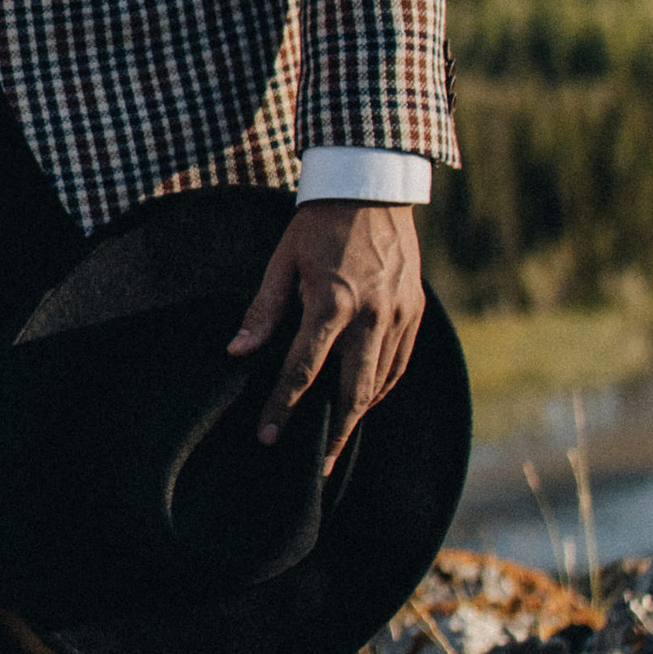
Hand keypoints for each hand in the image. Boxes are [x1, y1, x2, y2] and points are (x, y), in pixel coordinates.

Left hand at [228, 200, 424, 470]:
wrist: (372, 187)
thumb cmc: (318, 224)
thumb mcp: (282, 260)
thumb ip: (263, 310)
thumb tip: (238, 351)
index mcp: (332, 301)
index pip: (303, 370)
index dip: (283, 407)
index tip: (268, 436)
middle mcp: (371, 314)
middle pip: (353, 392)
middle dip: (333, 434)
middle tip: (315, 466)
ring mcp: (398, 315)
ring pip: (381, 383)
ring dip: (357, 416)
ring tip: (336, 442)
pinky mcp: (414, 311)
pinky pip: (400, 364)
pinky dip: (383, 389)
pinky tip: (365, 403)